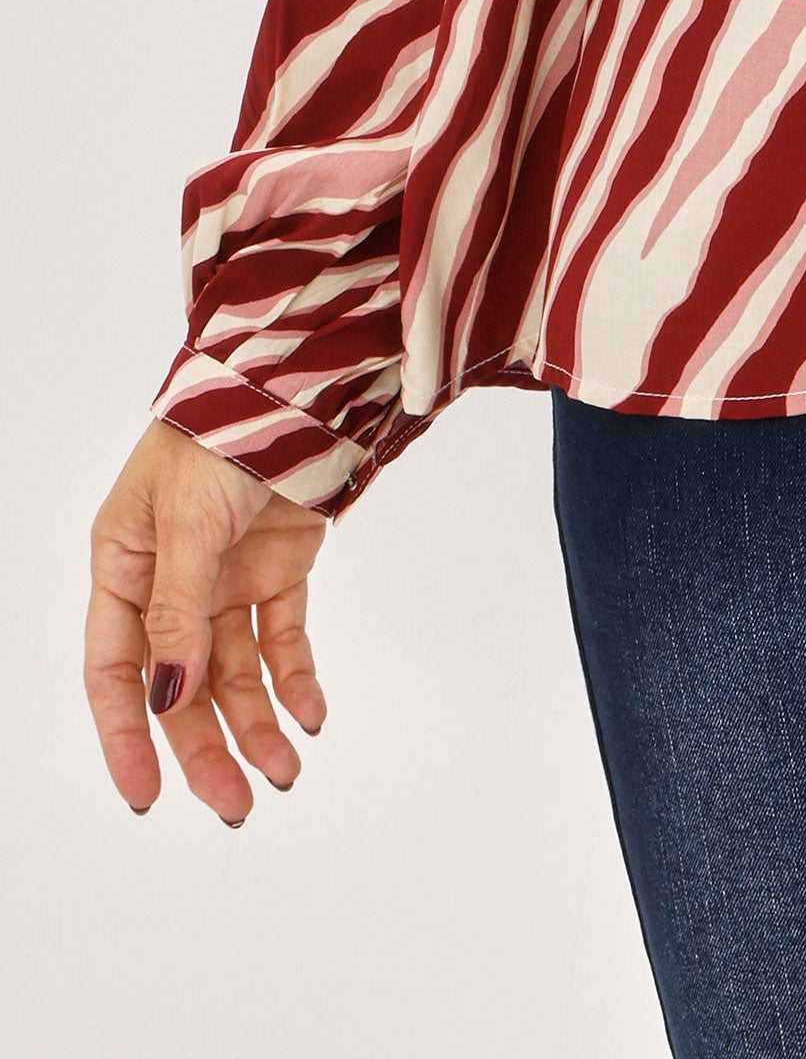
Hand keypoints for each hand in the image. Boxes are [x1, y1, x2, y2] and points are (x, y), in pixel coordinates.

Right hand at [86, 421, 329, 820]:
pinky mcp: (277, 567)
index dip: (127, 736)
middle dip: (205, 747)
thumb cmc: (220, 431)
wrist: (299, 380)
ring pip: (234, 673)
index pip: (116, 669)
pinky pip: (282, 638)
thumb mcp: (186, 522)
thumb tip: (168, 697)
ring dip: (257, 723)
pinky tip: (311, 716)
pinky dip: (296, 679)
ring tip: (285, 772)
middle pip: (181, 686)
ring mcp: (224, 576)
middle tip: (235, 803)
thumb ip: (178, 611)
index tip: (146, 796)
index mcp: (123, 564)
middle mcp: (169, 580)